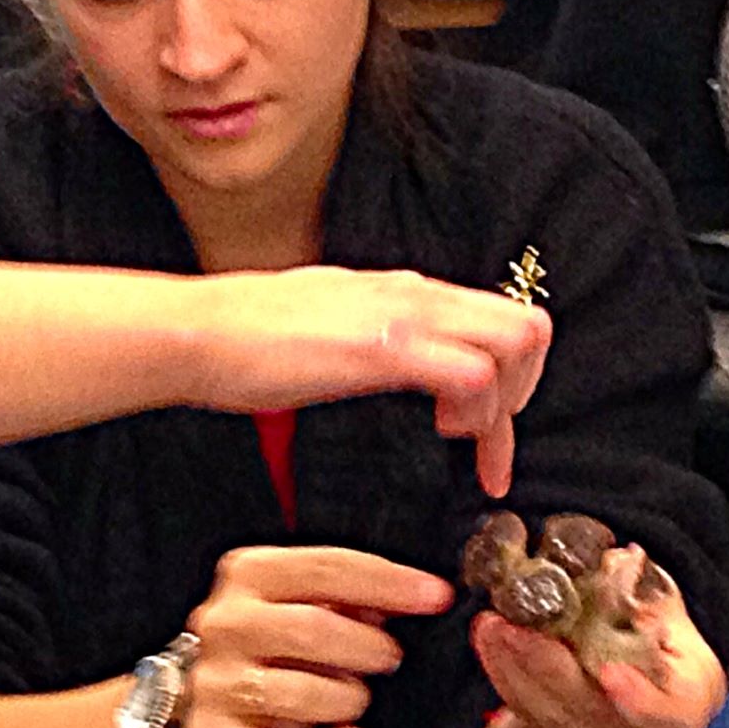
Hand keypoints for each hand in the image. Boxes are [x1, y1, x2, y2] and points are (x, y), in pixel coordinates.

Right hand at [179, 546, 453, 727]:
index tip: (436, 596)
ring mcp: (215, 682)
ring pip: (303, 693)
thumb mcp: (297, 602)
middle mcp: (225, 623)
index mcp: (248, 574)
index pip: (326, 566)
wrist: (192, 705)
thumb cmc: (264, 647)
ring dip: (348, 700)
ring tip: (354, 699)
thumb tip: (410, 596)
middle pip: (313, 628)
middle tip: (388, 660)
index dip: (388, 581)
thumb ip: (348, 596)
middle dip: (368, 648)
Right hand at [191, 268, 551, 495]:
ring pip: (516, 343)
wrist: (200, 332)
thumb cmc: (245, 338)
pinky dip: (476, 414)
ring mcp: (404, 318)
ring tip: (460, 437)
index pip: (498, 317)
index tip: (483, 429)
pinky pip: (474, 374)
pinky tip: (441, 432)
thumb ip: (368, 332)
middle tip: (482, 437)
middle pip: (528, 326)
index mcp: (402, 290)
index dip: (510, 379)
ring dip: (503, 404)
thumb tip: (391, 358)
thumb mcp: (327, 321)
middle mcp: (415, 294)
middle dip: (523, 393)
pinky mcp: (386, 350)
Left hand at [470, 574, 725, 727]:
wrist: (646, 682)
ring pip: (545, 708)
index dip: (638, 699)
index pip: (666, 715)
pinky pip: (521, 703)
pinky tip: (487, 634)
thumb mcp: (670, 614)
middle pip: (587, 708)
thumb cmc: (666, 644)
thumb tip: (618, 563)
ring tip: (490, 622)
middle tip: (514, 627)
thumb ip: (649, 595)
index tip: (610, 672)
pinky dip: (499, 668)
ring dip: (511, 663)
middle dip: (546, 666)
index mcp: (681, 707)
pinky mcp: (553, 725)